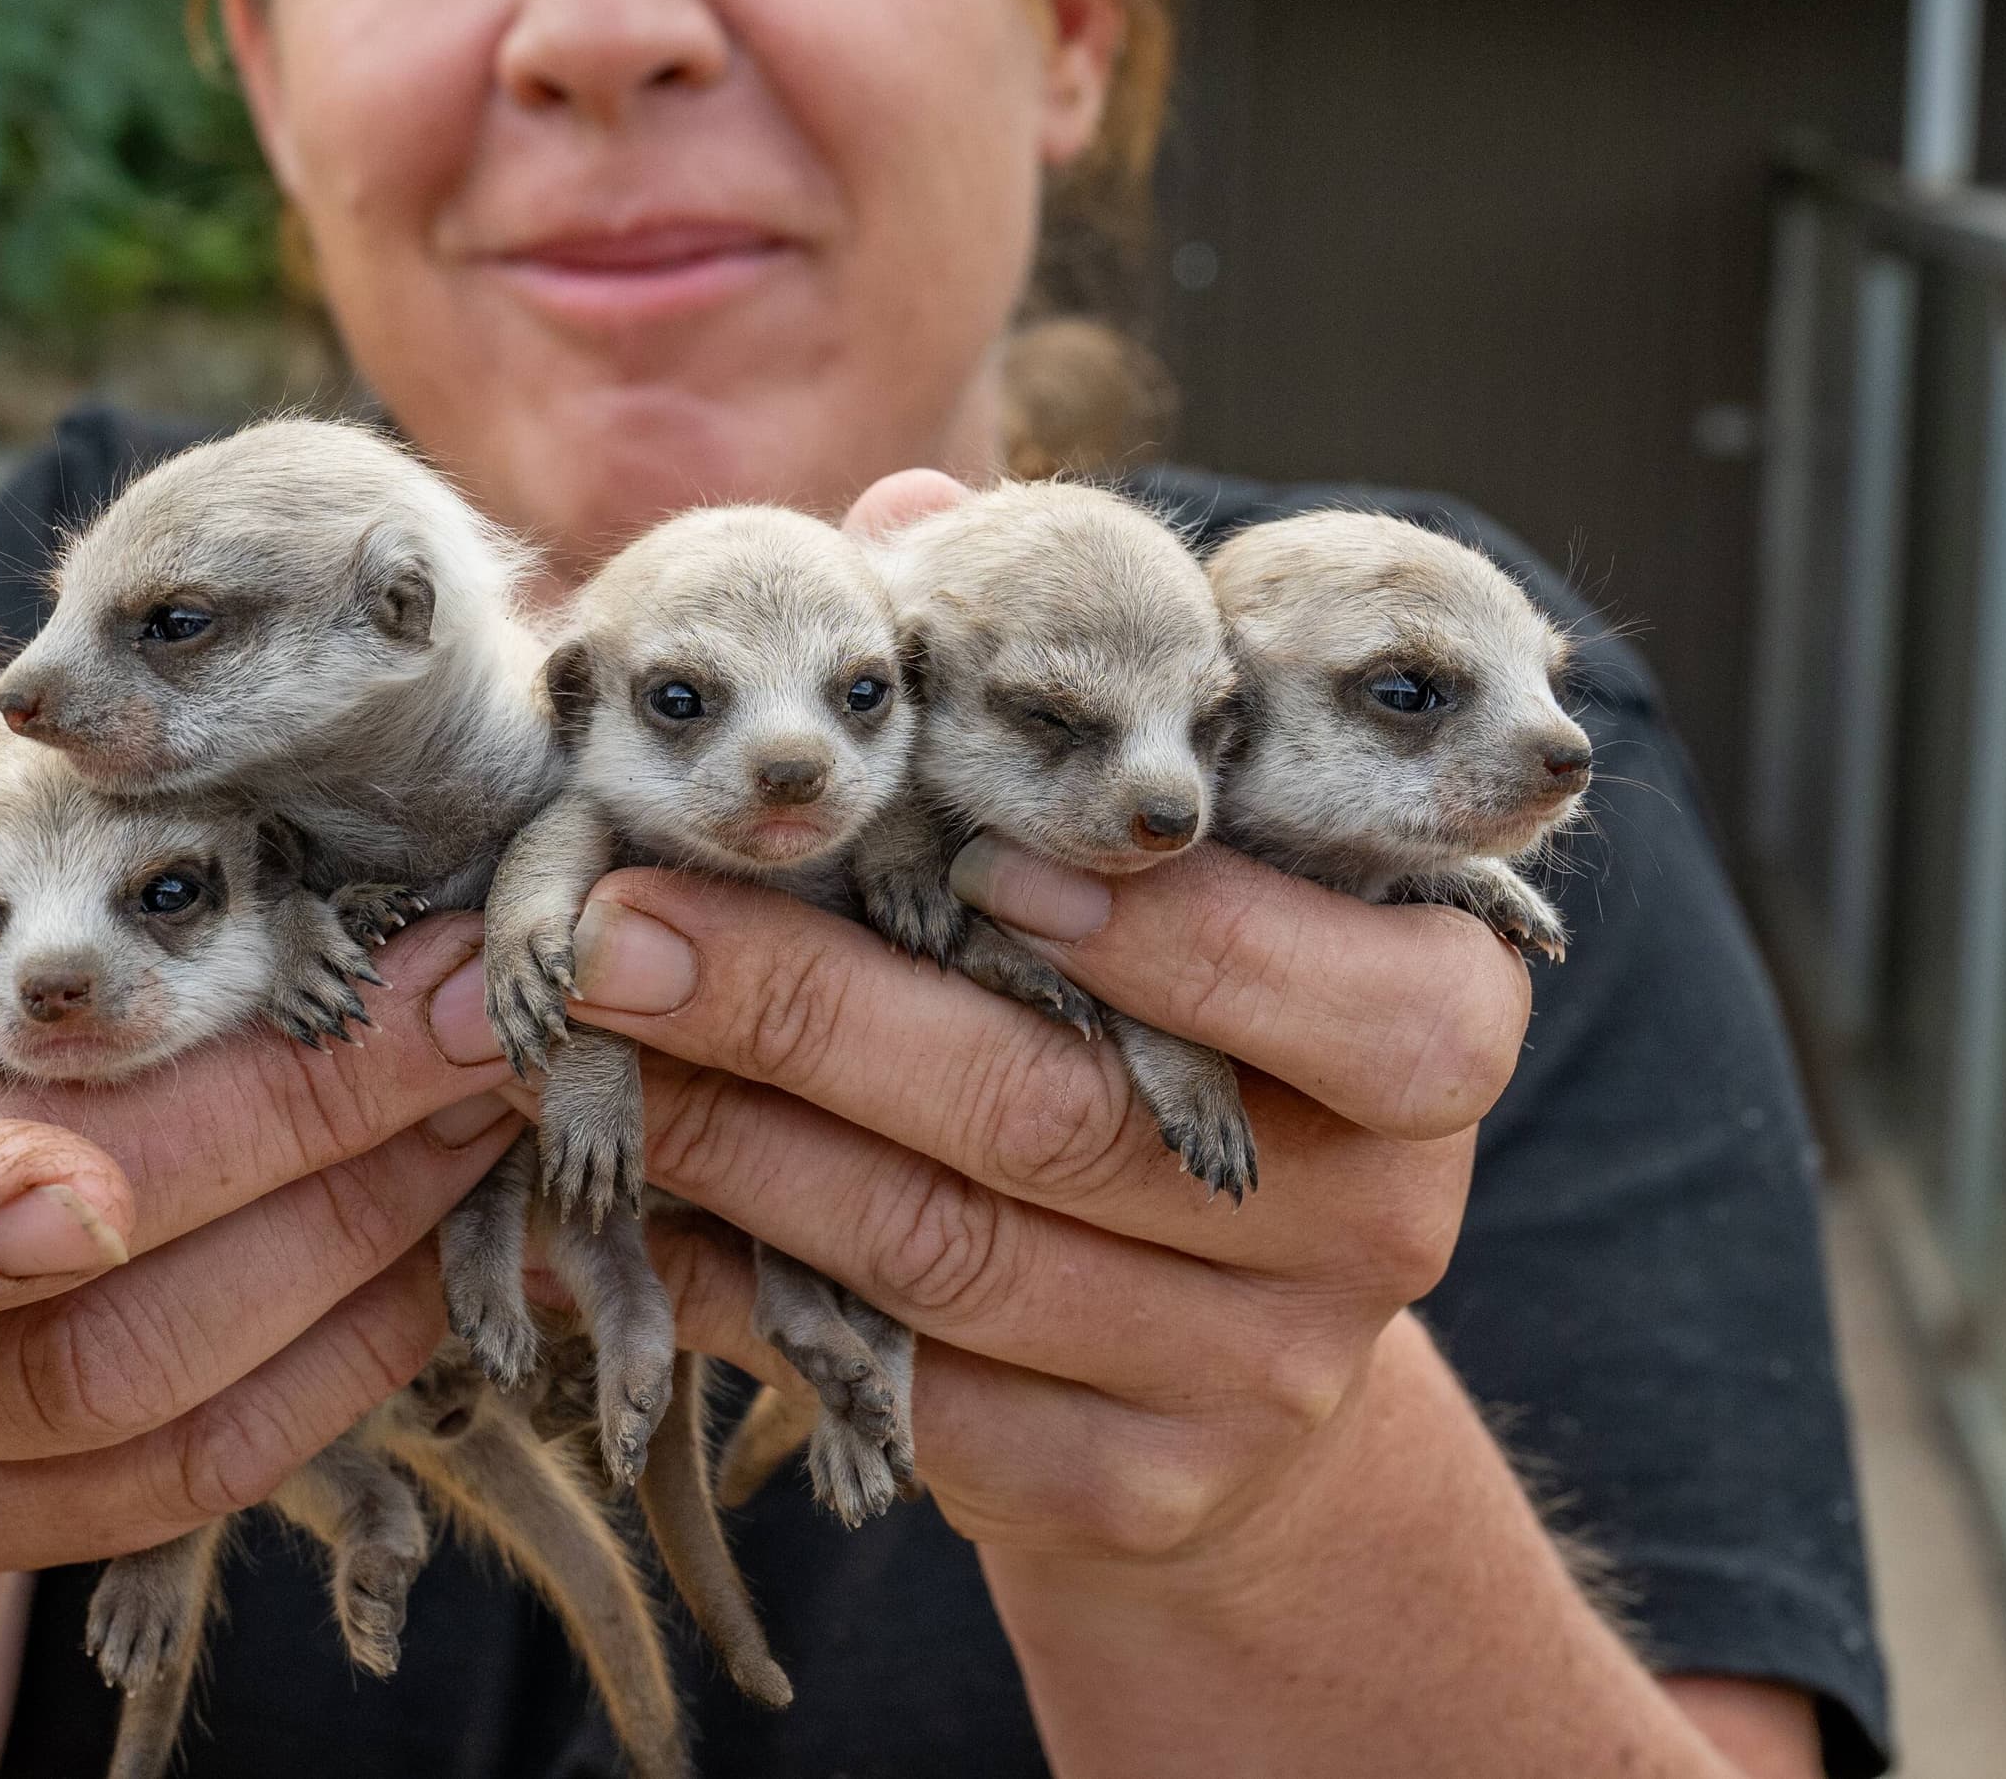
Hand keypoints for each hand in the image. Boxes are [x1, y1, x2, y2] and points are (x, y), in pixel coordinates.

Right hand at [0, 919, 520, 1573]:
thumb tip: (133, 752)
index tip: (93, 1171)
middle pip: (34, 1323)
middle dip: (275, 1148)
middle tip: (453, 1007)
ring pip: (147, 1403)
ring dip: (353, 1235)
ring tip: (482, 1088)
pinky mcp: (18, 1524)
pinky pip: (208, 1470)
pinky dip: (353, 1345)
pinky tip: (440, 1216)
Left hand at [506, 463, 1528, 1569]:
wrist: (1228, 1352)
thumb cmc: (1164, 1018)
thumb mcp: (1154, 863)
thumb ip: (1049, 698)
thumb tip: (911, 508)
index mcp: (1434, 1025)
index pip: (1336, 981)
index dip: (1149, 919)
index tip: (954, 838)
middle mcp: (1375, 1218)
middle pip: (1066, 1113)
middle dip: (812, 1009)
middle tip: (614, 922)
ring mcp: (1256, 1377)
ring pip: (952, 1258)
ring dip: (732, 1139)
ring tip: (572, 1039)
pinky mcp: (1130, 1496)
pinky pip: (902, 1392)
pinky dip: (742, 1291)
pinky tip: (629, 1203)